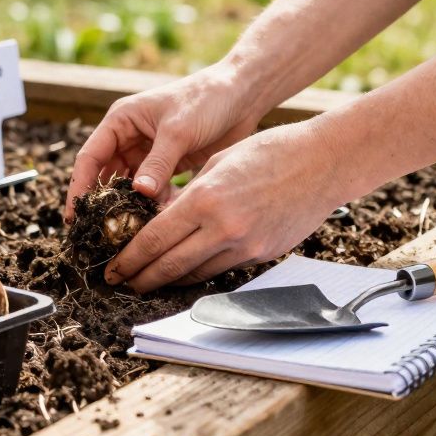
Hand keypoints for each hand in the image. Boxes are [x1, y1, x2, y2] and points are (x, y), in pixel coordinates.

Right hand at [65, 63, 259, 221]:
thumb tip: (139, 194)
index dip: (79, 187)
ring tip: (125, 235)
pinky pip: (152, 192)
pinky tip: (155, 225)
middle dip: (102, 204)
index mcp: (121, 121)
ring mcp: (148, 153)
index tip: (74, 217)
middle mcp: (129, 138)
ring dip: (128, 208)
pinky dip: (152, 207)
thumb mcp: (178, 130)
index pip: (90, 157)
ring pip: (129, 188)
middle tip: (97, 234)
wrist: (243, 95)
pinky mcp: (168, 166)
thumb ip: (158, 163)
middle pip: (106, 176)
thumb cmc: (206, 100)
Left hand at [105, 118, 356, 292]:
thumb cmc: (268, 152)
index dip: (129, 259)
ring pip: (195, 274)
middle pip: (170, 266)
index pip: (154, 240)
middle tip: (121, 283)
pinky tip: (185, 270)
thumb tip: (160, 221)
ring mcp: (246, 247)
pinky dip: (199, 271)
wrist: (322, 163)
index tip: (113, 269)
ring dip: (169, 280)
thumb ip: (187, 196)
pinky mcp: (263, 255)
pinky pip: (222, 269)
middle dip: (141, 278)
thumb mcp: (216, 164)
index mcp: (205, 200)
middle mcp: (223, 229)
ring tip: (148, 280)